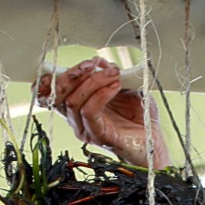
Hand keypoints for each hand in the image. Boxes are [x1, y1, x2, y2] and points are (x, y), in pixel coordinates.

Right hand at [33, 57, 170, 168]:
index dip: (53, 77)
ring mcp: (86, 130)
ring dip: (94, 81)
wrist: (154, 142)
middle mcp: (77, 120)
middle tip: (94, 63)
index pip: (50, 93)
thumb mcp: (124, 88)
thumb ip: (109, 75)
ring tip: (114, 74)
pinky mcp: (98, 136)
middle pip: (58, 95)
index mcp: (78, 106)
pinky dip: (101, 94)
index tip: (76, 63)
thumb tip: (99, 62)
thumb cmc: (139, 118)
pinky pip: (89, 112)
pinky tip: (115, 87)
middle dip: (73, 74)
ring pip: (73, 101)